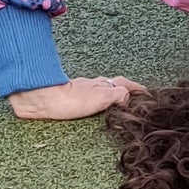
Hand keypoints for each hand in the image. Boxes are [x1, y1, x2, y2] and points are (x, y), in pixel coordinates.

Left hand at [9, 76, 146, 120]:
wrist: (42, 100)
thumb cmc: (70, 101)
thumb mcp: (100, 98)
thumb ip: (117, 96)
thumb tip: (128, 97)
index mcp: (103, 85)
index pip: (124, 84)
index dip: (136, 88)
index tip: (146, 92)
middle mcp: (93, 84)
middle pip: (114, 84)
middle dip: (125, 89)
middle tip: (134, 96)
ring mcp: (81, 89)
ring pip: (101, 88)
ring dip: (111, 93)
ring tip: (117, 101)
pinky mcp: (70, 96)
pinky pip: (89, 95)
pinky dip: (97, 98)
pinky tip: (92, 104)